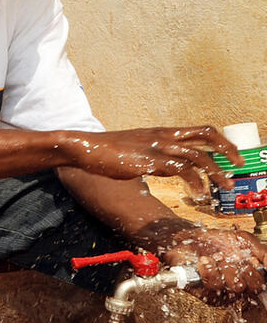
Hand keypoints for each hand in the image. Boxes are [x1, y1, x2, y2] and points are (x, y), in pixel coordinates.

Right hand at [67, 126, 239, 193]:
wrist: (84, 148)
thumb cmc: (104, 150)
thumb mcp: (134, 148)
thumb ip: (152, 154)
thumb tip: (163, 166)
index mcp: (161, 132)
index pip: (200, 130)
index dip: (219, 141)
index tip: (229, 154)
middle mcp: (164, 136)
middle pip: (207, 135)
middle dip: (227, 149)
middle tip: (237, 164)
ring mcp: (158, 147)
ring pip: (199, 156)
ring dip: (216, 172)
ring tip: (224, 185)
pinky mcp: (150, 161)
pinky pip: (182, 170)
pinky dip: (195, 182)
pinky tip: (197, 193)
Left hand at [161, 227, 266, 303]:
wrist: (185, 240)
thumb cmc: (212, 241)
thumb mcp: (243, 240)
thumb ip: (262, 251)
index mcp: (249, 275)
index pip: (261, 283)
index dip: (258, 271)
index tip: (251, 259)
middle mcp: (237, 285)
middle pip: (253, 287)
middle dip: (244, 268)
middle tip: (232, 257)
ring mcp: (222, 291)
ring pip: (235, 286)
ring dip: (226, 267)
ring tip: (216, 257)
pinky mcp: (205, 293)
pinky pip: (213, 287)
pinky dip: (209, 269)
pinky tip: (204, 261)